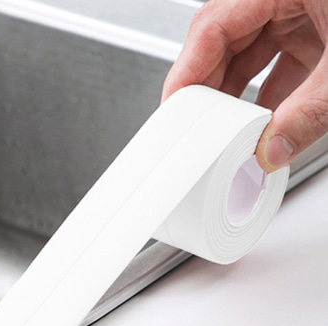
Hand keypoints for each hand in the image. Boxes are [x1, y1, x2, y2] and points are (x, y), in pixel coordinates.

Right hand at [162, 0, 327, 171]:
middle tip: (195, 126)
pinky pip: (275, 60)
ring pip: (247, 53)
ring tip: (225, 129)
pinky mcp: (314, 27)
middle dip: (208, 89)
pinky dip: (266, 92)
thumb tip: (274, 149)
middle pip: (222, 43)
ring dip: (235, 95)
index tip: (173, 106)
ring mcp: (300, 9)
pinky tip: (261, 120)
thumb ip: (308, 112)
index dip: (186, 70)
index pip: (211, 26)